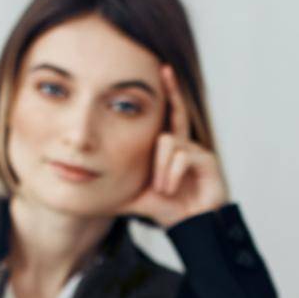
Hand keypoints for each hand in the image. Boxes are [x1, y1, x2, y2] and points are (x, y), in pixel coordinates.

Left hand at [120, 64, 228, 227]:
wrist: (191, 228)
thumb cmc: (167, 211)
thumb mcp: (135, 195)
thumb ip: (118, 187)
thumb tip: (90, 193)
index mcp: (169, 149)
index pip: (166, 116)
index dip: (165, 94)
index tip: (158, 70)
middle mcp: (185, 146)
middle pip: (176, 112)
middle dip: (171, 90)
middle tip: (163, 69)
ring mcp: (198, 153)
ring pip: (169, 142)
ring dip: (160, 168)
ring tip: (161, 189)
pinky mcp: (208, 162)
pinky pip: (182, 156)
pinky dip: (171, 173)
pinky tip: (170, 189)